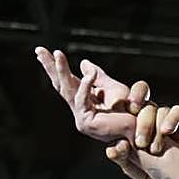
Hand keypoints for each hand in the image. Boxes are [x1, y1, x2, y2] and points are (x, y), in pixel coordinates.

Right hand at [33, 48, 148, 142]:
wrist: (140, 128)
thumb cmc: (129, 111)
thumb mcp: (112, 87)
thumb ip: (97, 76)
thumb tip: (84, 63)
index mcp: (83, 101)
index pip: (65, 81)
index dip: (53, 67)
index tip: (40, 51)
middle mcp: (79, 110)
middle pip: (61, 86)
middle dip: (50, 67)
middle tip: (39, 50)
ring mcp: (81, 118)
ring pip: (67, 90)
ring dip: (62, 71)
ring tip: (57, 53)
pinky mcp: (87, 123)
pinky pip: (82, 100)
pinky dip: (86, 85)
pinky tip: (89, 73)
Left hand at [104, 103, 178, 178]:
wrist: (168, 178)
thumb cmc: (144, 169)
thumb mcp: (129, 164)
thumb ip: (119, 156)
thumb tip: (111, 151)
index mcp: (128, 118)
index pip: (126, 98)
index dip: (126, 101)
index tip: (128, 112)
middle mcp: (145, 114)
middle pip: (145, 103)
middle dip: (143, 121)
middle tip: (140, 143)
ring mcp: (162, 117)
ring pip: (159, 109)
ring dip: (155, 128)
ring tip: (154, 150)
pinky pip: (178, 112)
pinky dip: (171, 120)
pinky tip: (166, 131)